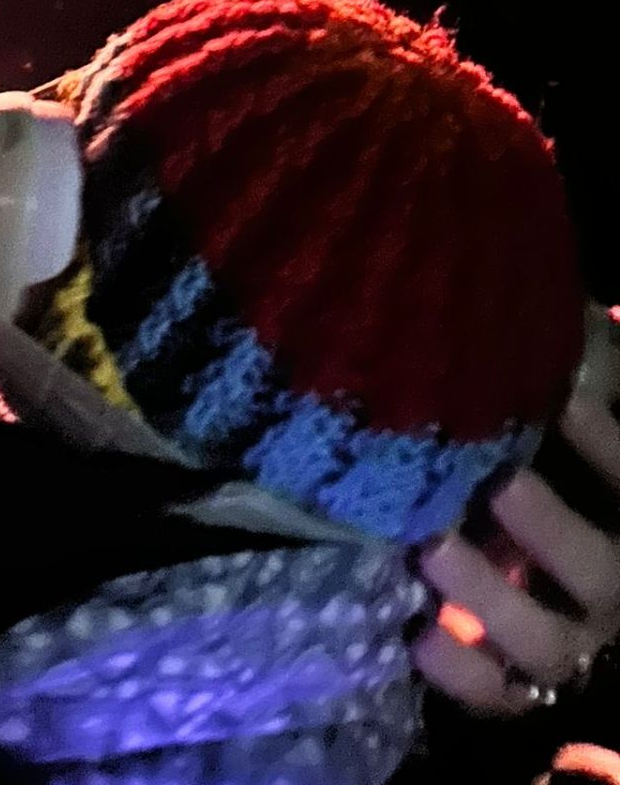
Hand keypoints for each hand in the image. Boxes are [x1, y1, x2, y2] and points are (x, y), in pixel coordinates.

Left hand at [413, 388, 619, 713]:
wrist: (547, 572)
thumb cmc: (555, 465)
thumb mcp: (575, 422)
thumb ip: (583, 381)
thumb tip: (562, 327)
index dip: (602, 444)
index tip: (558, 397)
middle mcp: (610, 585)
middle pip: (598, 570)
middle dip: (546, 527)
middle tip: (495, 481)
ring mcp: (568, 641)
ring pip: (542, 641)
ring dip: (487, 596)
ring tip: (432, 548)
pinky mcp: (518, 683)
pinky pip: (497, 696)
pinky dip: (461, 673)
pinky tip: (421, 634)